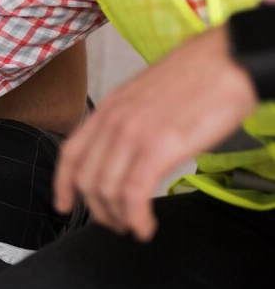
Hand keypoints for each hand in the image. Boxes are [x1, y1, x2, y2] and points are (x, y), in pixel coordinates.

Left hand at [54, 26, 257, 240]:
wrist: (226, 60)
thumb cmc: (195, 77)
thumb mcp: (145, 95)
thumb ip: (128, 120)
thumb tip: (127, 150)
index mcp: (109, 108)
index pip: (71, 152)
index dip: (62, 183)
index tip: (63, 203)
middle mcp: (113, 121)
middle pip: (87, 178)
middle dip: (97, 208)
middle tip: (114, 223)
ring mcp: (134, 134)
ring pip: (107, 189)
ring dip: (117, 217)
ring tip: (132, 227)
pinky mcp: (159, 147)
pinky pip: (134, 194)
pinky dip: (135, 218)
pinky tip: (144, 227)